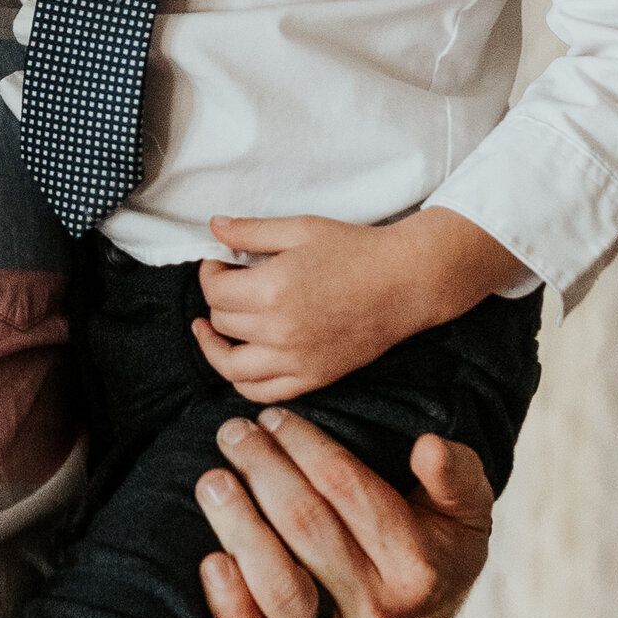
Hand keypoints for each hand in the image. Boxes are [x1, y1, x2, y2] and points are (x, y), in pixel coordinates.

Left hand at [193, 409, 492, 617]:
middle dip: (263, 469)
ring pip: (281, 588)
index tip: (274, 418)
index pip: (347, 489)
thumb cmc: (434, 549)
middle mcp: (384, 611)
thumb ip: (456, 476)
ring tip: (213, 481)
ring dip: (239, 528)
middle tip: (233, 433)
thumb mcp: (464, 509)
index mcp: (421, 564)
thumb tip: (428, 447)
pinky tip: (211, 564)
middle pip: (307, 526)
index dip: (305, 446)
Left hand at [195, 206, 519, 400]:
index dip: (211, 272)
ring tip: (213, 330)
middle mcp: (280, 331)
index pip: (214, 291)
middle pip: (222, 322)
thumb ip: (251, 231)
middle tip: (231, 285)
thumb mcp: (301, 229)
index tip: (222, 263)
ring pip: (230, 366)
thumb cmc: (356, 250)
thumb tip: (213, 226)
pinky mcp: (313, 378)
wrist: (406, 281)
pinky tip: (239, 360)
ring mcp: (296, 360)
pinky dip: (242, 380)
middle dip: (219, 301)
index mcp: (273, 290)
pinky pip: (260, 391)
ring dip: (216, 347)